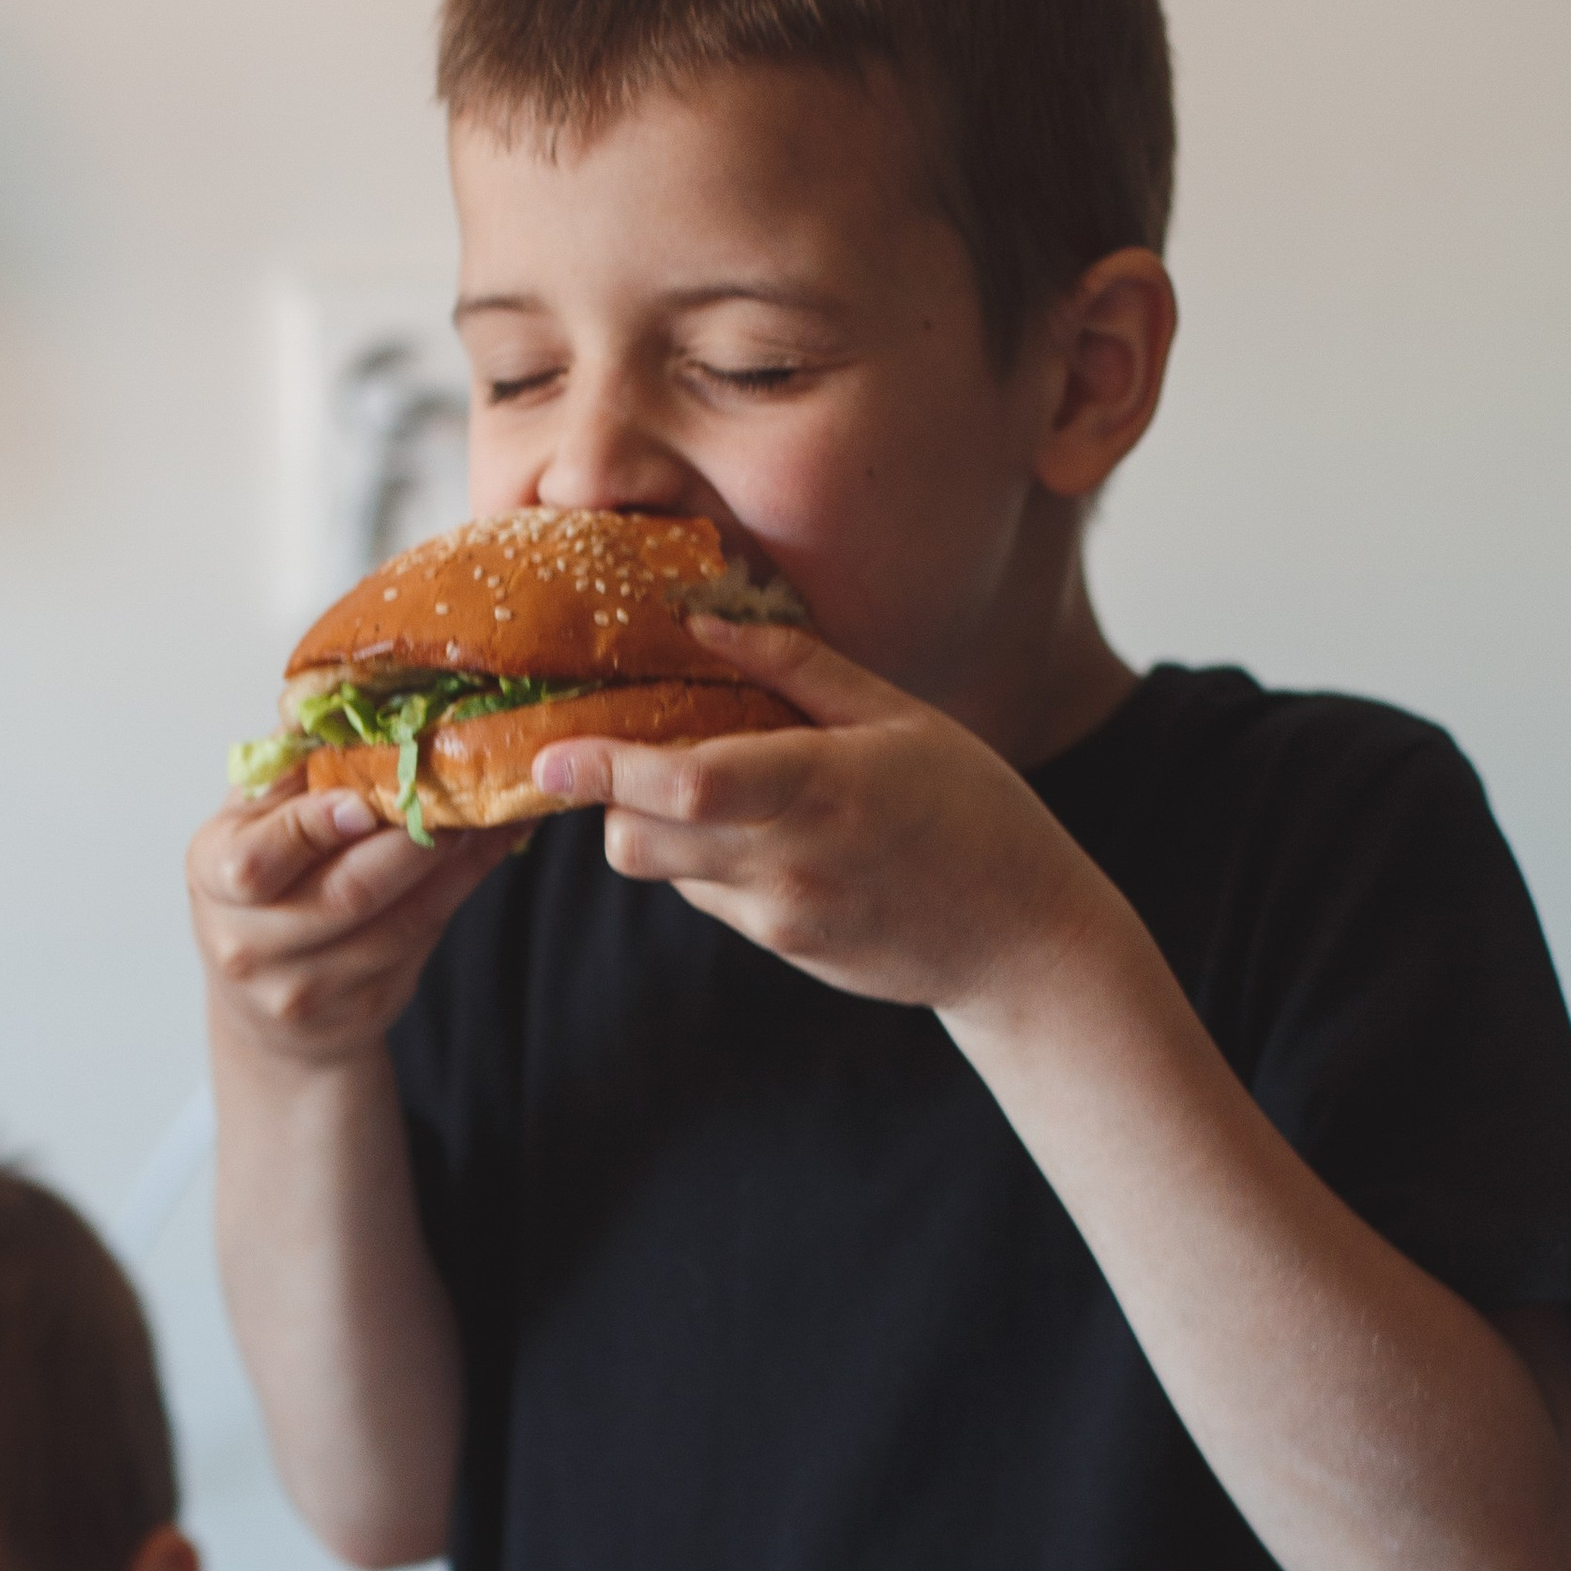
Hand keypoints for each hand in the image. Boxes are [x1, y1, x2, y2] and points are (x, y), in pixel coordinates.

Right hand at [188, 776, 523, 1072]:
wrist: (263, 1006)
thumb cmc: (259, 888)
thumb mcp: (249, 822)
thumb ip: (288, 770)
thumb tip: (335, 693)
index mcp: (214, 877)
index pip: (257, 862)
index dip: (313, 829)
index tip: (364, 800)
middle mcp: (252, 944)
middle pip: (348, 893)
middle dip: (415, 837)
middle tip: (461, 785)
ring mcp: (310, 987)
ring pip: (403, 919)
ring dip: (458, 859)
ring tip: (495, 806)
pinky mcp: (365, 1006)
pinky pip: (427, 938)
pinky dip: (465, 884)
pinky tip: (492, 843)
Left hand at [531, 618, 1106, 1017]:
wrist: (1020, 938)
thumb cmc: (971, 807)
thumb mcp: (899, 714)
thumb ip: (797, 667)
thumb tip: (704, 621)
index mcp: (821, 786)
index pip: (683, 786)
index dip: (605, 770)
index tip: (550, 754)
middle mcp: (788, 862)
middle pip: (637, 841)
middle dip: (613, 798)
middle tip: (629, 750)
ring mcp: (780, 916)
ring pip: (664, 871)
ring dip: (663, 827)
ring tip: (720, 786)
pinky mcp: (781, 949)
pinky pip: (708, 899)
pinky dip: (707, 861)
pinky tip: (766, 834)